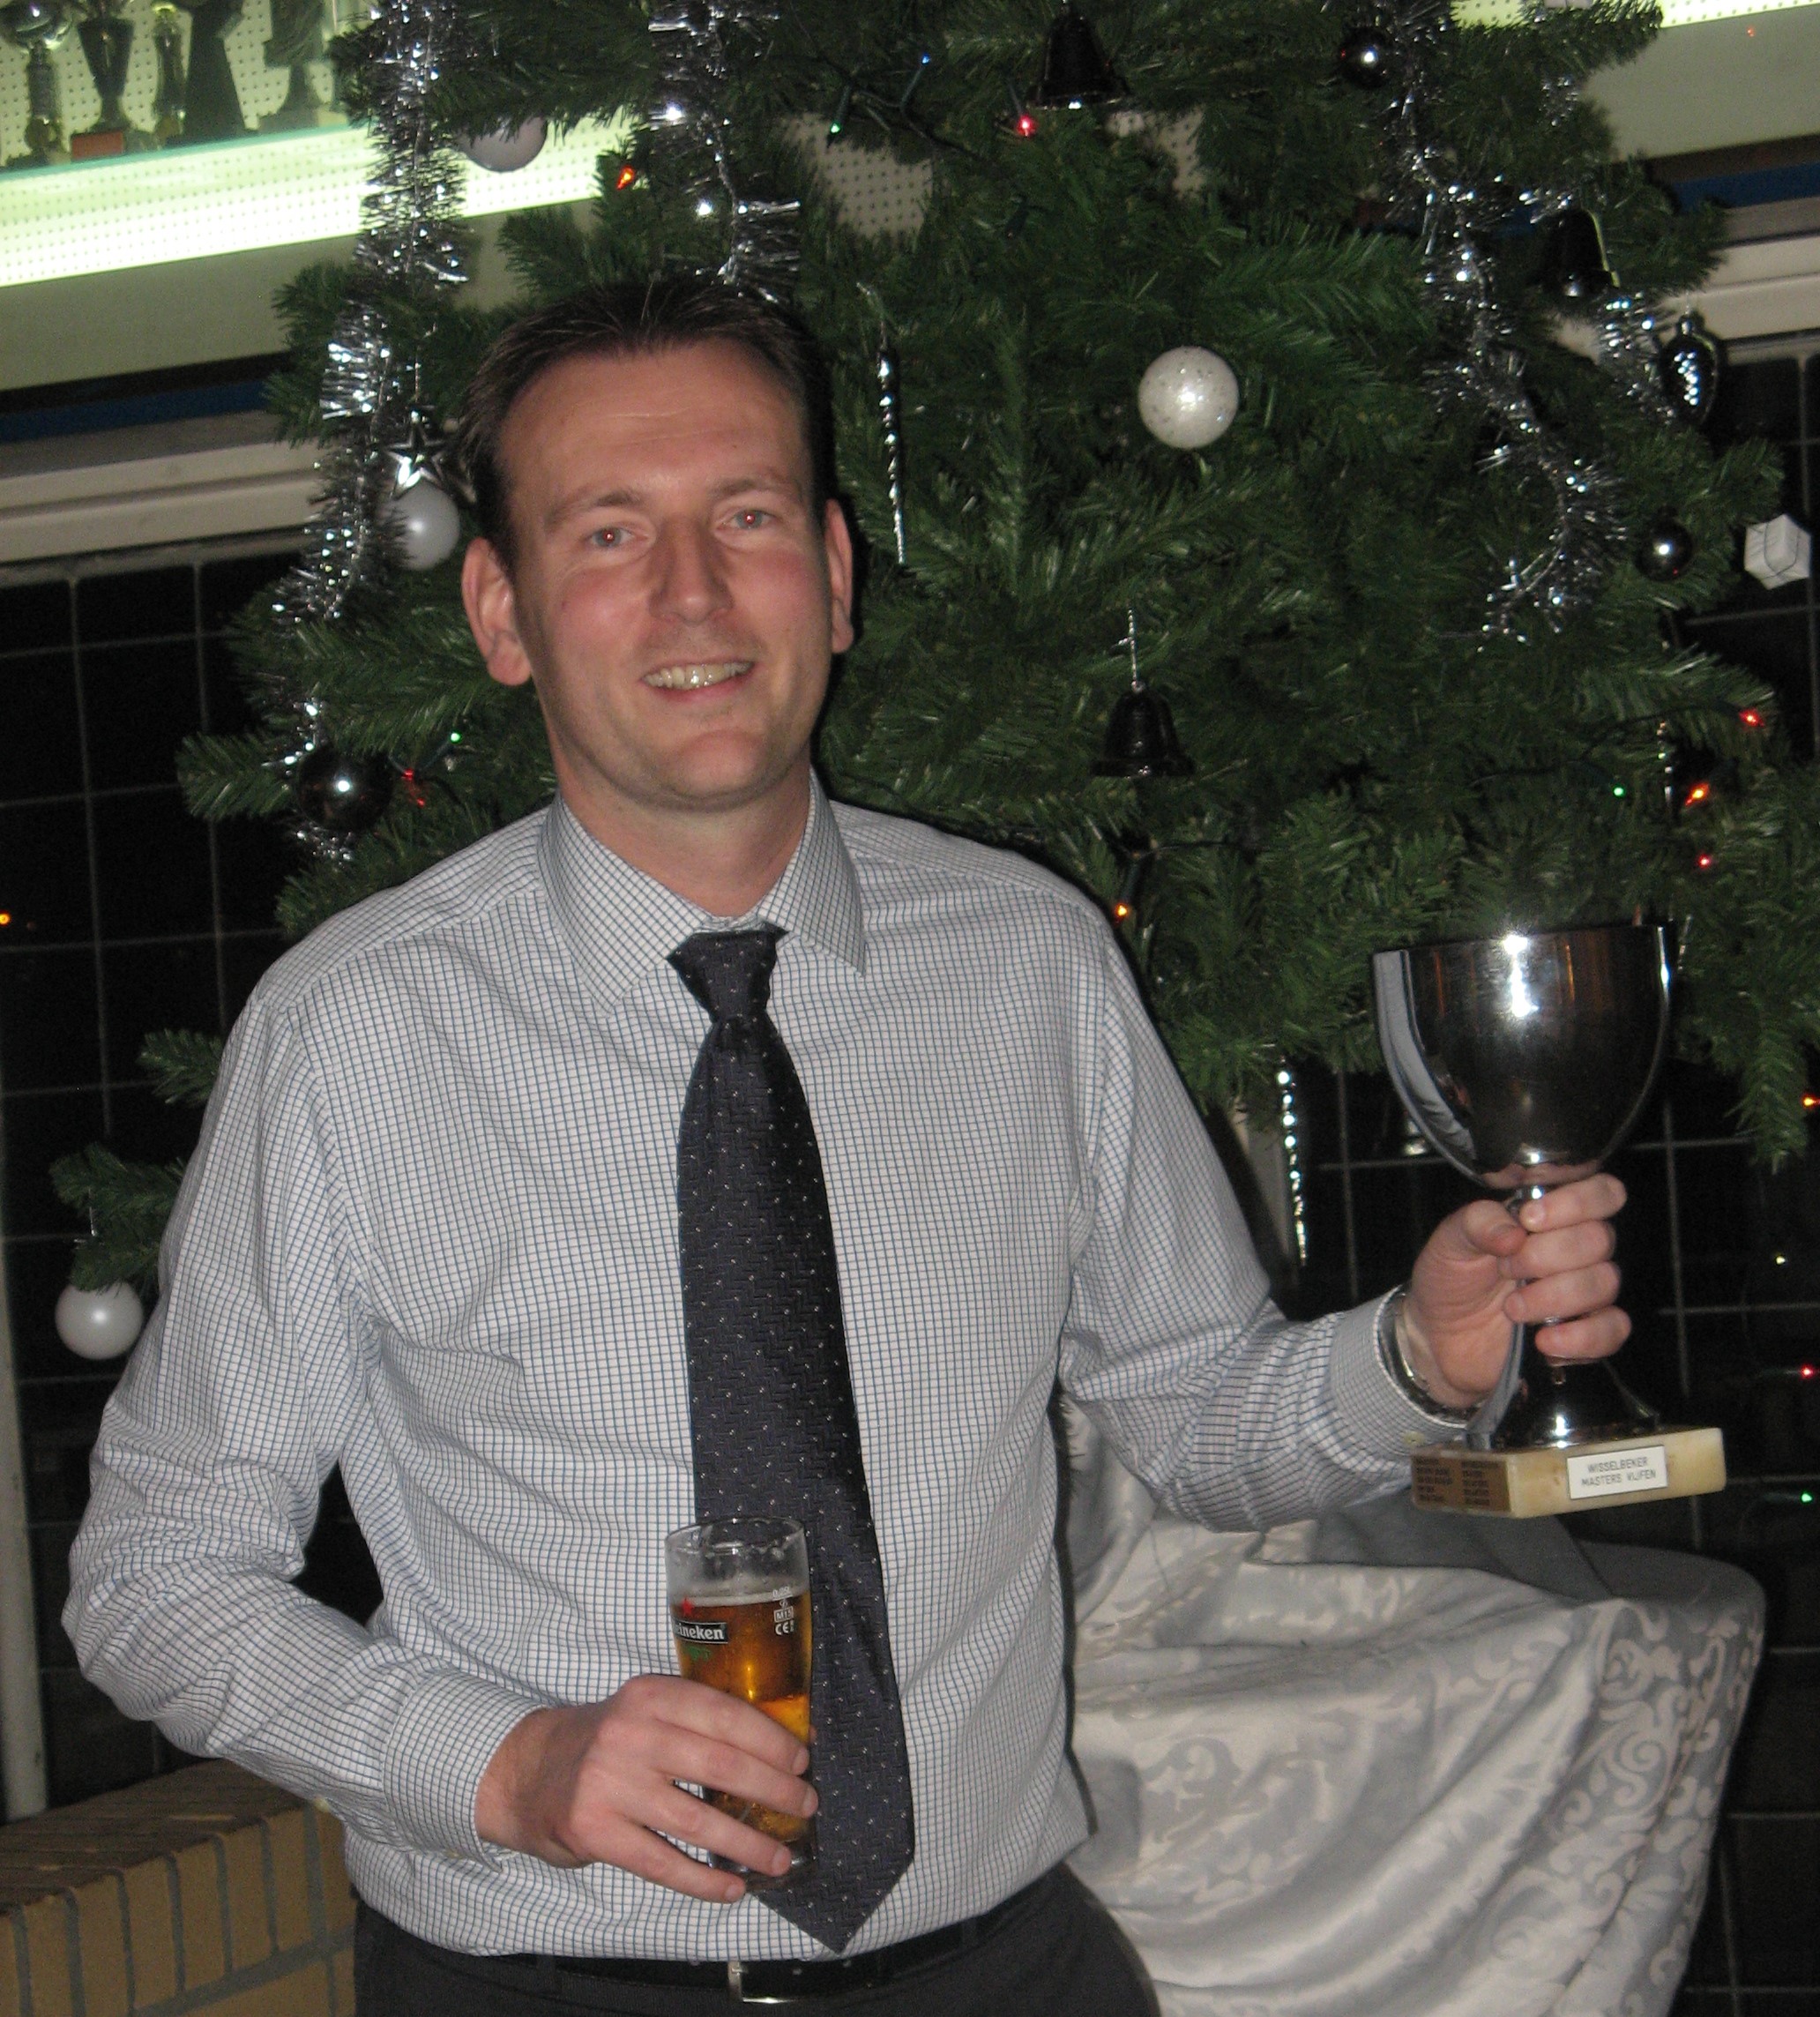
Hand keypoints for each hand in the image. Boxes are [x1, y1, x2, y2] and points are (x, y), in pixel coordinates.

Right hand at [474, 1675, 816, 1900]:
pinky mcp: (596, 1831)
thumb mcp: (647, 1711)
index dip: (769, 1740)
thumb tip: (782, 1748)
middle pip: (719, 1765)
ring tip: (780, 1857)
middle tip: (805, 1805)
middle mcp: (631, 1733)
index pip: (724, 1714)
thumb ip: (699, 1722)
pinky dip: (703, 1880)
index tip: (802, 1761)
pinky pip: (663, 1863)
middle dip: (772, 1789)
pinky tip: (732, 1887)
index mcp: (651, 1695)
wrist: (529, 1772)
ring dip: (747, 1843)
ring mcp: (610, 1783)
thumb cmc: (608, 1741)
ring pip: (696, 1821)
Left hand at [1400, 1174, 1628, 1411]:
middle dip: (1546, 1255)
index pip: (1602, 1192)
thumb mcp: (1451, 1240)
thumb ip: (1480, 1223)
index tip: (1530, 1219)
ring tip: (1512, 1307)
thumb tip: (1515, 1232)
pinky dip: (1581, 1337)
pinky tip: (1544, 1340)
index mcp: (1551, 1215)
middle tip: (1506, 1269)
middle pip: (1599, 1239)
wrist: (1439, 1335)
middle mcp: (1576, 1250)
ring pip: (1604, 1283)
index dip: (1577, 1202)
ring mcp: (1585, 1292)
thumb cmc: (1452, 1277)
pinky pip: (1613, 1330)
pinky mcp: (1586, 1334)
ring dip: (1554, 1296)